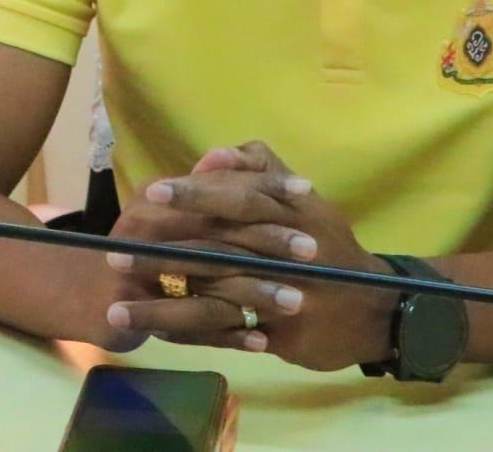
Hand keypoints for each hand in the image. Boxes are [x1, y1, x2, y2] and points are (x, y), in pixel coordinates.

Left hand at [102, 141, 396, 370]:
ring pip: (214, 302)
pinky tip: (152, 335)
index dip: (195, 196)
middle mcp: (287, 254)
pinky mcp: (282, 337)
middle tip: (113, 255)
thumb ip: (262, 170)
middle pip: (219, 251)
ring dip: (162, 307)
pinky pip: (227, 335)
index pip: (238, 199)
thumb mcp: (306, 201)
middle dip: (163, 254)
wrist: (379, 309)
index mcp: (293, 212)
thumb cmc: (331, 245)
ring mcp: (285, 299)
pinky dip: (190, 336)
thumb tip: (216, 154)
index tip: (150, 194)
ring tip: (115, 310)